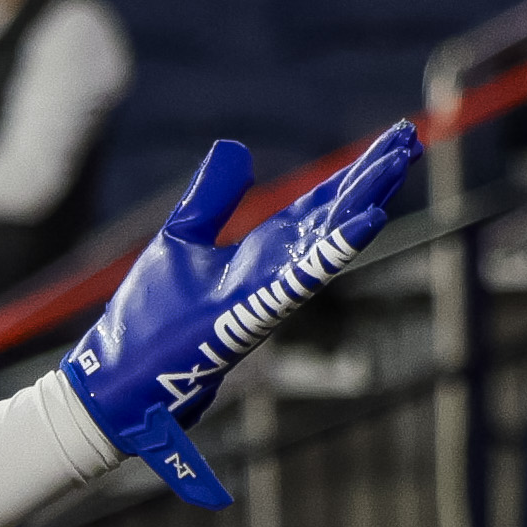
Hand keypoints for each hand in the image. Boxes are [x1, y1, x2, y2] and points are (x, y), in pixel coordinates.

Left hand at [60, 124, 416, 508]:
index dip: (352, 174)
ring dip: (362, 207)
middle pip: (330, 221)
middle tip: (411, 141)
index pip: (315, 208)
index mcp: (257, 258)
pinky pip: (298, 282)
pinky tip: (368, 222)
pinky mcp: (244, 319)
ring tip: (397, 166)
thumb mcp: (179, 243)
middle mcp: (269, 276)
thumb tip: (236, 149)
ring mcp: (261, 298)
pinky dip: (332, 253)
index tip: (393, 139)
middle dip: (369, 183)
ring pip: (324, 246)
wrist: (115, 387)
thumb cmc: (145, 324)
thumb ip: (212, 199)